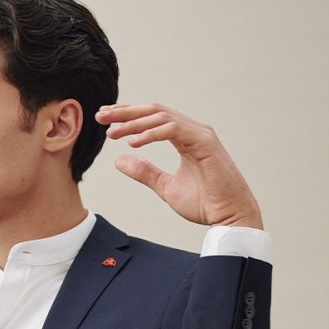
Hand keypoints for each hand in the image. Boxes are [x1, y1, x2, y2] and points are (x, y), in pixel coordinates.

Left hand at [95, 103, 262, 228]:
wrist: (228, 217)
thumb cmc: (204, 203)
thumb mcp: (165, 186)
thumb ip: (144, 172)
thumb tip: (118, 160)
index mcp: (184, 137)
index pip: (152, 118)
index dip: (127, 117)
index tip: (104, 120)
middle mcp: (192, 130)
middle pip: (154, 111)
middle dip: (125, 113)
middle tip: (100, 117)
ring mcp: (200, 134)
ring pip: (161, 117)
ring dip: (134, 123)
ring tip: (112, 133)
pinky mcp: (205, 142)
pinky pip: (174, 130)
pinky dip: (152, 134)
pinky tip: (133, 142)